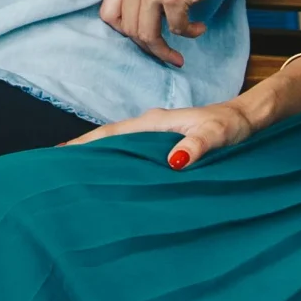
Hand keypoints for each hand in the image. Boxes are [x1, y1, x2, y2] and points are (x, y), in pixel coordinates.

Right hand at [63, 100, 254, 169]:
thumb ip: (197, 145)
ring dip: (98, 159)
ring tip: (73, 178)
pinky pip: (132, 155)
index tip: (57, 155)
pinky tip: (111, 180)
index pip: (112, 134)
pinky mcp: (163, 145)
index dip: (85, 144)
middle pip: (108, 139)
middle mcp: (150, 127)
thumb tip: (173, 161)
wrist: (246, 120)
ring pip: (119, 147)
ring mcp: (156, 136)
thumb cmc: (231, 126)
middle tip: (53, 172)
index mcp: (155, 122)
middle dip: (82, 152)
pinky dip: (117, 164)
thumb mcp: (217, 135)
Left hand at [100, 0, 248, 66]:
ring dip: (164, 50)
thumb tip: (138, 27)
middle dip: (148, 46)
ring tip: (178, 52)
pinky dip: (189, 33)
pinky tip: (199, 27)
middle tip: (166, 51)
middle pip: (128, 29)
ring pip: (147, 35)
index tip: (142, 38)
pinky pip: (176, 29)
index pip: (108, 13)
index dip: (124, 32)